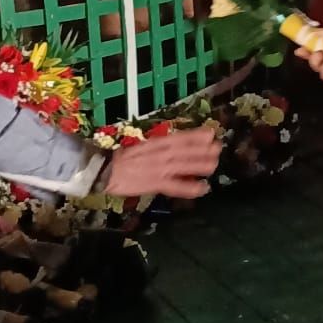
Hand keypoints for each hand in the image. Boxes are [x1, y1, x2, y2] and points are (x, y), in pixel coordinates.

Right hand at [102, 128, 220, 200]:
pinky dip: (190, 188)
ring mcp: (160, 168)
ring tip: (214, 164)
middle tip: (219, 148)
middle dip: (204, 149)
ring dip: (201, 164)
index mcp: (156, 143)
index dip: (196, 135)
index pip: (180, 137)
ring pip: (185, 165)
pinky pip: (176, 186)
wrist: (104, 170)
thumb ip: (158, 147)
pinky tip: (203, 188)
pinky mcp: (156, 183)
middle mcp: (161, 153)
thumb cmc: (120, 158)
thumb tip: (173, 146)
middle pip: (186, 150)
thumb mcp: (141, 147)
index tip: (211, 133)